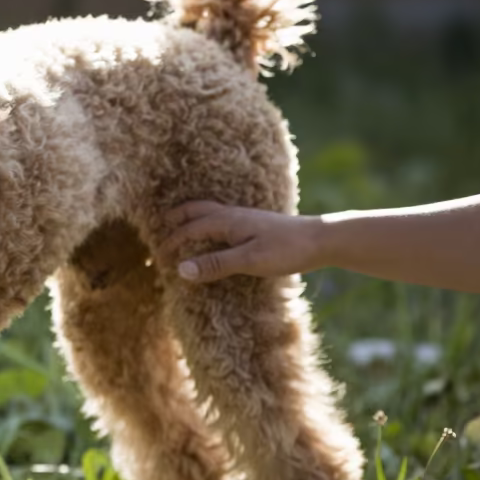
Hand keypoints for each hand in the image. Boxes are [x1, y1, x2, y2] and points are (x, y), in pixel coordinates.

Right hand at [160, 201, 325, 282]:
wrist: (321, 240)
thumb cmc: (286, 250)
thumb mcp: (248, 261)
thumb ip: (215, 264)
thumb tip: (180, 270)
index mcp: (226, 221)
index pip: (189, 229)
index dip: (172, 242)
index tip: (158, 257)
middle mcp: (232, 215)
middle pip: (195, 210)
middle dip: (175, 218)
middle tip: (160, 228)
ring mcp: (244, 217)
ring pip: (208, 212)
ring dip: (190, 218)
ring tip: (180, 227)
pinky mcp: (254, 224)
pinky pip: (220, 218)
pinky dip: (206, 223)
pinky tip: (214, 234)